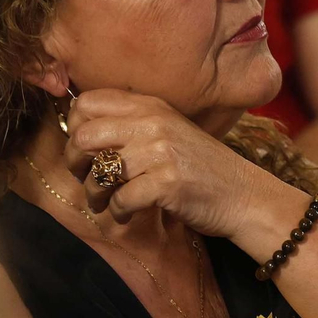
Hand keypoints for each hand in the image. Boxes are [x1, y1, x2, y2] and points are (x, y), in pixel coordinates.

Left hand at [63, 89, 268, 238]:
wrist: (242, 194)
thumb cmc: (199, 167)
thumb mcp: (167, 131)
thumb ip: (131, 125)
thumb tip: (79, 133)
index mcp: (150, 106)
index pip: (88, 103)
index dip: (75, 127)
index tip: (84, 148)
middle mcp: (153, 123)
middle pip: (85, 136)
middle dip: (75, 162)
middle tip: (85, 177)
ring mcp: (160, 152)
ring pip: (99, 173)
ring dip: (95, 194)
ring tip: (103, 203)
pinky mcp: (167, 183)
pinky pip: (120, 200)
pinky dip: (118, 213)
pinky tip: (127, 215)